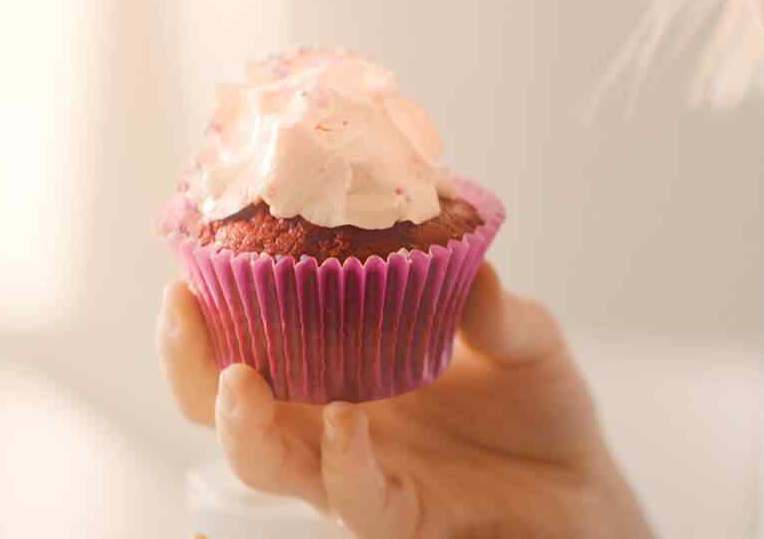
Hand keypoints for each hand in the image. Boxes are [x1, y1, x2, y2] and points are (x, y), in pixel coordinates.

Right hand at [157, 262, 653, 538]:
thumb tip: (468, 256)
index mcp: (343, 361)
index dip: (212, 299)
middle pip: (227, 401)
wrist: (582, 482)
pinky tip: (345, 419)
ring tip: (240, 379)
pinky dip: (343, 459)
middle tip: (181, 306)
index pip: (254, 331)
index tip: (188, 250)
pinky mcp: (398, 515)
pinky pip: (354, 497)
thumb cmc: (535, 401)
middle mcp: (331, 417)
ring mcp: (357, 470)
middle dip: (187, 362)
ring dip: (241, 424)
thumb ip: (493, 305)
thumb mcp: (523, 334)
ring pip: (267, 462)